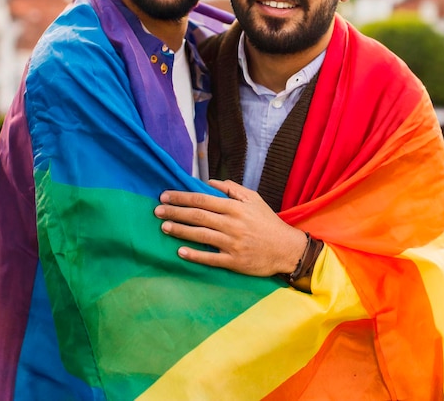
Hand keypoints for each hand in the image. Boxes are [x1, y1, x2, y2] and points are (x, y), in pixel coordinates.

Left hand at [154, 179, 306, 276]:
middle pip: (197, 216)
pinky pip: (210, 258)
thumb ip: (232, 189)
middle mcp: (232, 224)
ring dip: (180, 231)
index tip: (165, 196)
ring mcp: (232, 243)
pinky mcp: (233, 261)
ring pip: (200, 235)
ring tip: (164, 226)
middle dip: (175, 212)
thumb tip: (210, 181)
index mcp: (235, 207)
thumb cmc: (267, 222)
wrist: (286, 248)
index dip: (182, 197)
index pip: (202, 199)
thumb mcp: (254, 199)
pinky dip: (194, 255)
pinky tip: (180, 251)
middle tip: (157, 210)